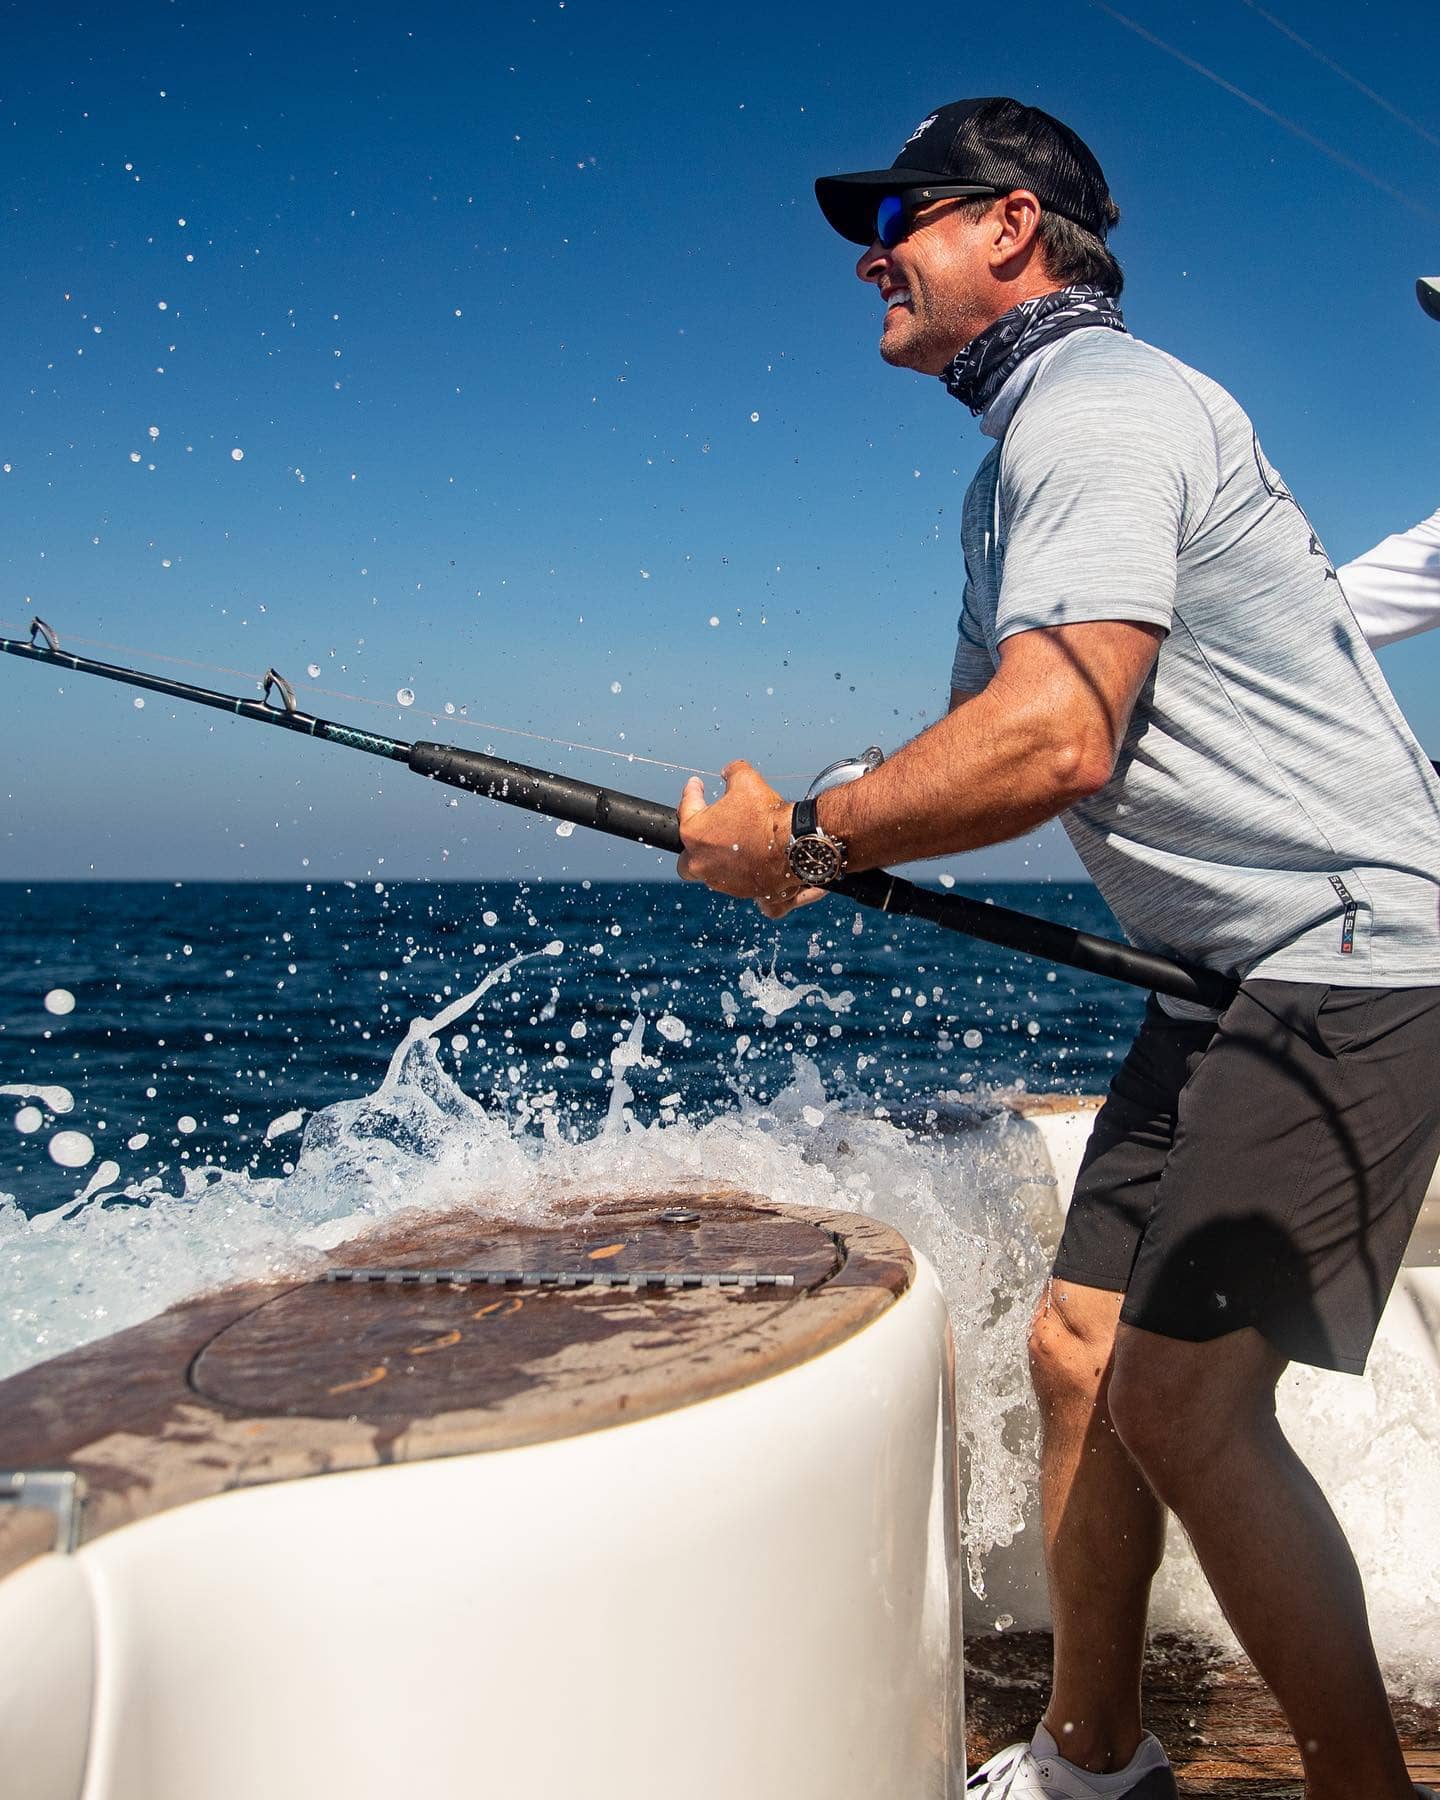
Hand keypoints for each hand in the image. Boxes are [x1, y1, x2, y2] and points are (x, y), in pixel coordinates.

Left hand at [676, 760, 826, 917]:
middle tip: (706, 831)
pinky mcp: (747, 893)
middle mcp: (703, 863)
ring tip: (736, 846)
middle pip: (686, 861)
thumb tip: (729, 772)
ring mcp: (724, 882)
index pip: (686, 808)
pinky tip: (754, 872)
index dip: (692, 792)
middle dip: (693, 847)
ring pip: (712, 876)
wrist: (798, 843)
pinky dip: (749, 883)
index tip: (696, 785)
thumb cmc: (768, 814)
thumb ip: (733, 772)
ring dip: (720, 863)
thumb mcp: (747, 780)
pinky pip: (745, 892)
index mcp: (695, 834)